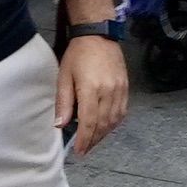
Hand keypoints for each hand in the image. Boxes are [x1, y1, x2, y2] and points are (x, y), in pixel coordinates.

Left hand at [56, 34, 129, 154]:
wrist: (98, 35)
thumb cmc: (77, 55)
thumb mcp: (64, 76)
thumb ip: (63, 102)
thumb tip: (60, 125)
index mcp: (91, 89)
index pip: (88, 122)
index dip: (84, 140)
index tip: (79, 151)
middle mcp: (108, 91)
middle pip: (102, 124)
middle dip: (93, 140)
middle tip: (84, 149)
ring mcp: (120, 90)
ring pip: (114, 121)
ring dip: (103, 134)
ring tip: (93, 141)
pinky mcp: (126, 88)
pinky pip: (122, 112)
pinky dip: (114, 124)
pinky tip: (105, 127)